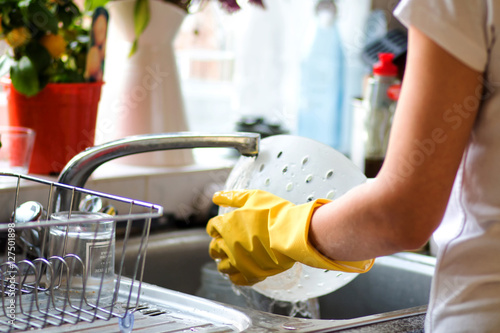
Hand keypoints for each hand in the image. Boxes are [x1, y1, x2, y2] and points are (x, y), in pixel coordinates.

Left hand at [207, 190, 373, 285]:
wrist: (293, 232)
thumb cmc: (274, 213)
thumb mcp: (253, 197)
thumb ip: (232, 197)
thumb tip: (215, 196)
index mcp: (226, 225)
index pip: (212, 227)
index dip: (217, 226)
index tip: (223, 226)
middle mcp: (228, 245)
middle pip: (214, 249)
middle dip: (218, 245)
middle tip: (226, 243)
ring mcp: (238, 261)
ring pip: (222, 267)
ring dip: (225, 261)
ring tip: (233, 257)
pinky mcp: (251, 273)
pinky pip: (237, 280)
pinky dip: (237, 276)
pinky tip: (242, 270)